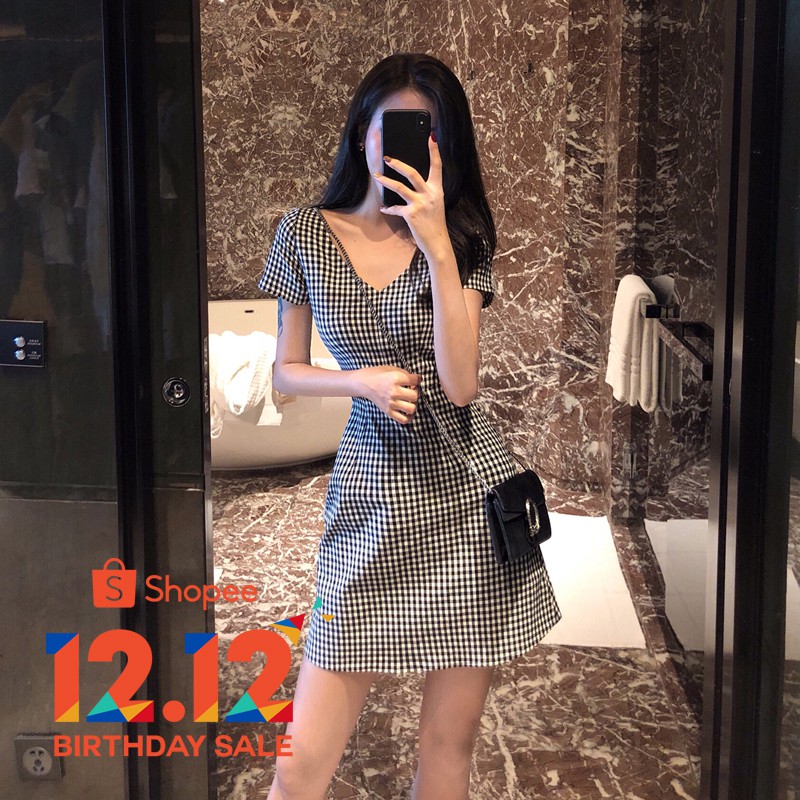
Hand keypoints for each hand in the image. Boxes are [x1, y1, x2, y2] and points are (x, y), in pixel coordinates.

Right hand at [357, 366, 420, 423]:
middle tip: (411, 390)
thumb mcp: (393, 369)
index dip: (417, 380)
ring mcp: (391, 403)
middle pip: (415, 396)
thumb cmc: (378, 374)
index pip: (416, 381)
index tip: (414, 380)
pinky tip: (408, 411)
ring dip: (413, 404)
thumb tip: (417, 381)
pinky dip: (409, 417)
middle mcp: (394, 392)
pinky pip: (404, 419)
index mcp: (396, 379)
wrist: (364, 383)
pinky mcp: (388, 412)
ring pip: (411, 408)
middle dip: (416, 392)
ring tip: (409, 400)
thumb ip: (406, 374)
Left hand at [372, 134, 450, 262]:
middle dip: (398, 164)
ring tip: (377, 175)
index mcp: (438, 190)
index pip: (437, 166)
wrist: (437, 243)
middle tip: (387, 157)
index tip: (431, 137)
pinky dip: (389, 208)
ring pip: (399, 187)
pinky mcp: (411, 215)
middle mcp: (430, 194)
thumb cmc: (435, 224)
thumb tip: (411, 184)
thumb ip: (426, 193)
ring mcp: (420, 204)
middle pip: (412, 173)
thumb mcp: (435, 205)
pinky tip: (384, 208)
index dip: (434, 151)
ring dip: (386, 180)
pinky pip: (396, 208)